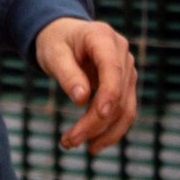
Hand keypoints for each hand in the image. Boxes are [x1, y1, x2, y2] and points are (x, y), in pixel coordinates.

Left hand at [34, 16, 137, 153]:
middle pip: (117, 94)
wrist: (62, 34)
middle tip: (69, 141)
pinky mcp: (125, 84)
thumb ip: (67, 74)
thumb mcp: (52, 53)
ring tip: (74, 145)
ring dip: (104, 132)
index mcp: (103, 38)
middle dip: (95, 122)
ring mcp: (127, 69)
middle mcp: (122, 53)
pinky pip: (123, 111)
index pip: (112, 70)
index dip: (109, 94)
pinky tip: (91, 143)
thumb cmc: (55, 41)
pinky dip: (109, 129)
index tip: (99, 115)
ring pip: (125, 108)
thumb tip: (81, 99)